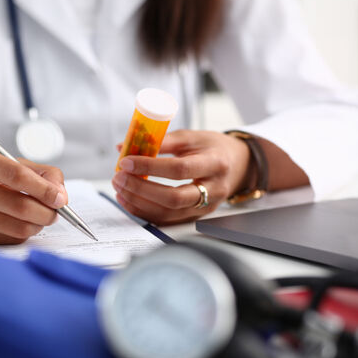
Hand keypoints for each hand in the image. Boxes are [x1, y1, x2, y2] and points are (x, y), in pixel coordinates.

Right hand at [0, 149, 67, 243]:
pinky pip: (8, 240)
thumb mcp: (12, 163)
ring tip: (39, 217)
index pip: (17, 175)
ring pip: (16, 227)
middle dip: (46, 212)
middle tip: (55, 212)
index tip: (61, 199)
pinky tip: (19, 224)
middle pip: (19, 206)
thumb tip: (61, 196)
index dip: (43, 189)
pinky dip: (22, 234)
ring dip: (37, 225)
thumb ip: (43, 174)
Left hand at [112, 130, 250, 224]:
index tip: (126, 161)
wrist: (239, 165)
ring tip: (119, 188)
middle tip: (119, 177)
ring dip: (138, 202)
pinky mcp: (195, 217)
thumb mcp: (192, 136)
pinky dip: (143, 211)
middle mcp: (213, 189)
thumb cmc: (213, 148)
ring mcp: (205, 207)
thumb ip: (161, 140)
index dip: (150, 166)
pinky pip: (166, 220)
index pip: (179, 169)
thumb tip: (126, 146)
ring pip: (168, 213)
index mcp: (214, 163)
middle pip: (173, 198)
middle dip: (141, 189)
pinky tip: (128, 200)